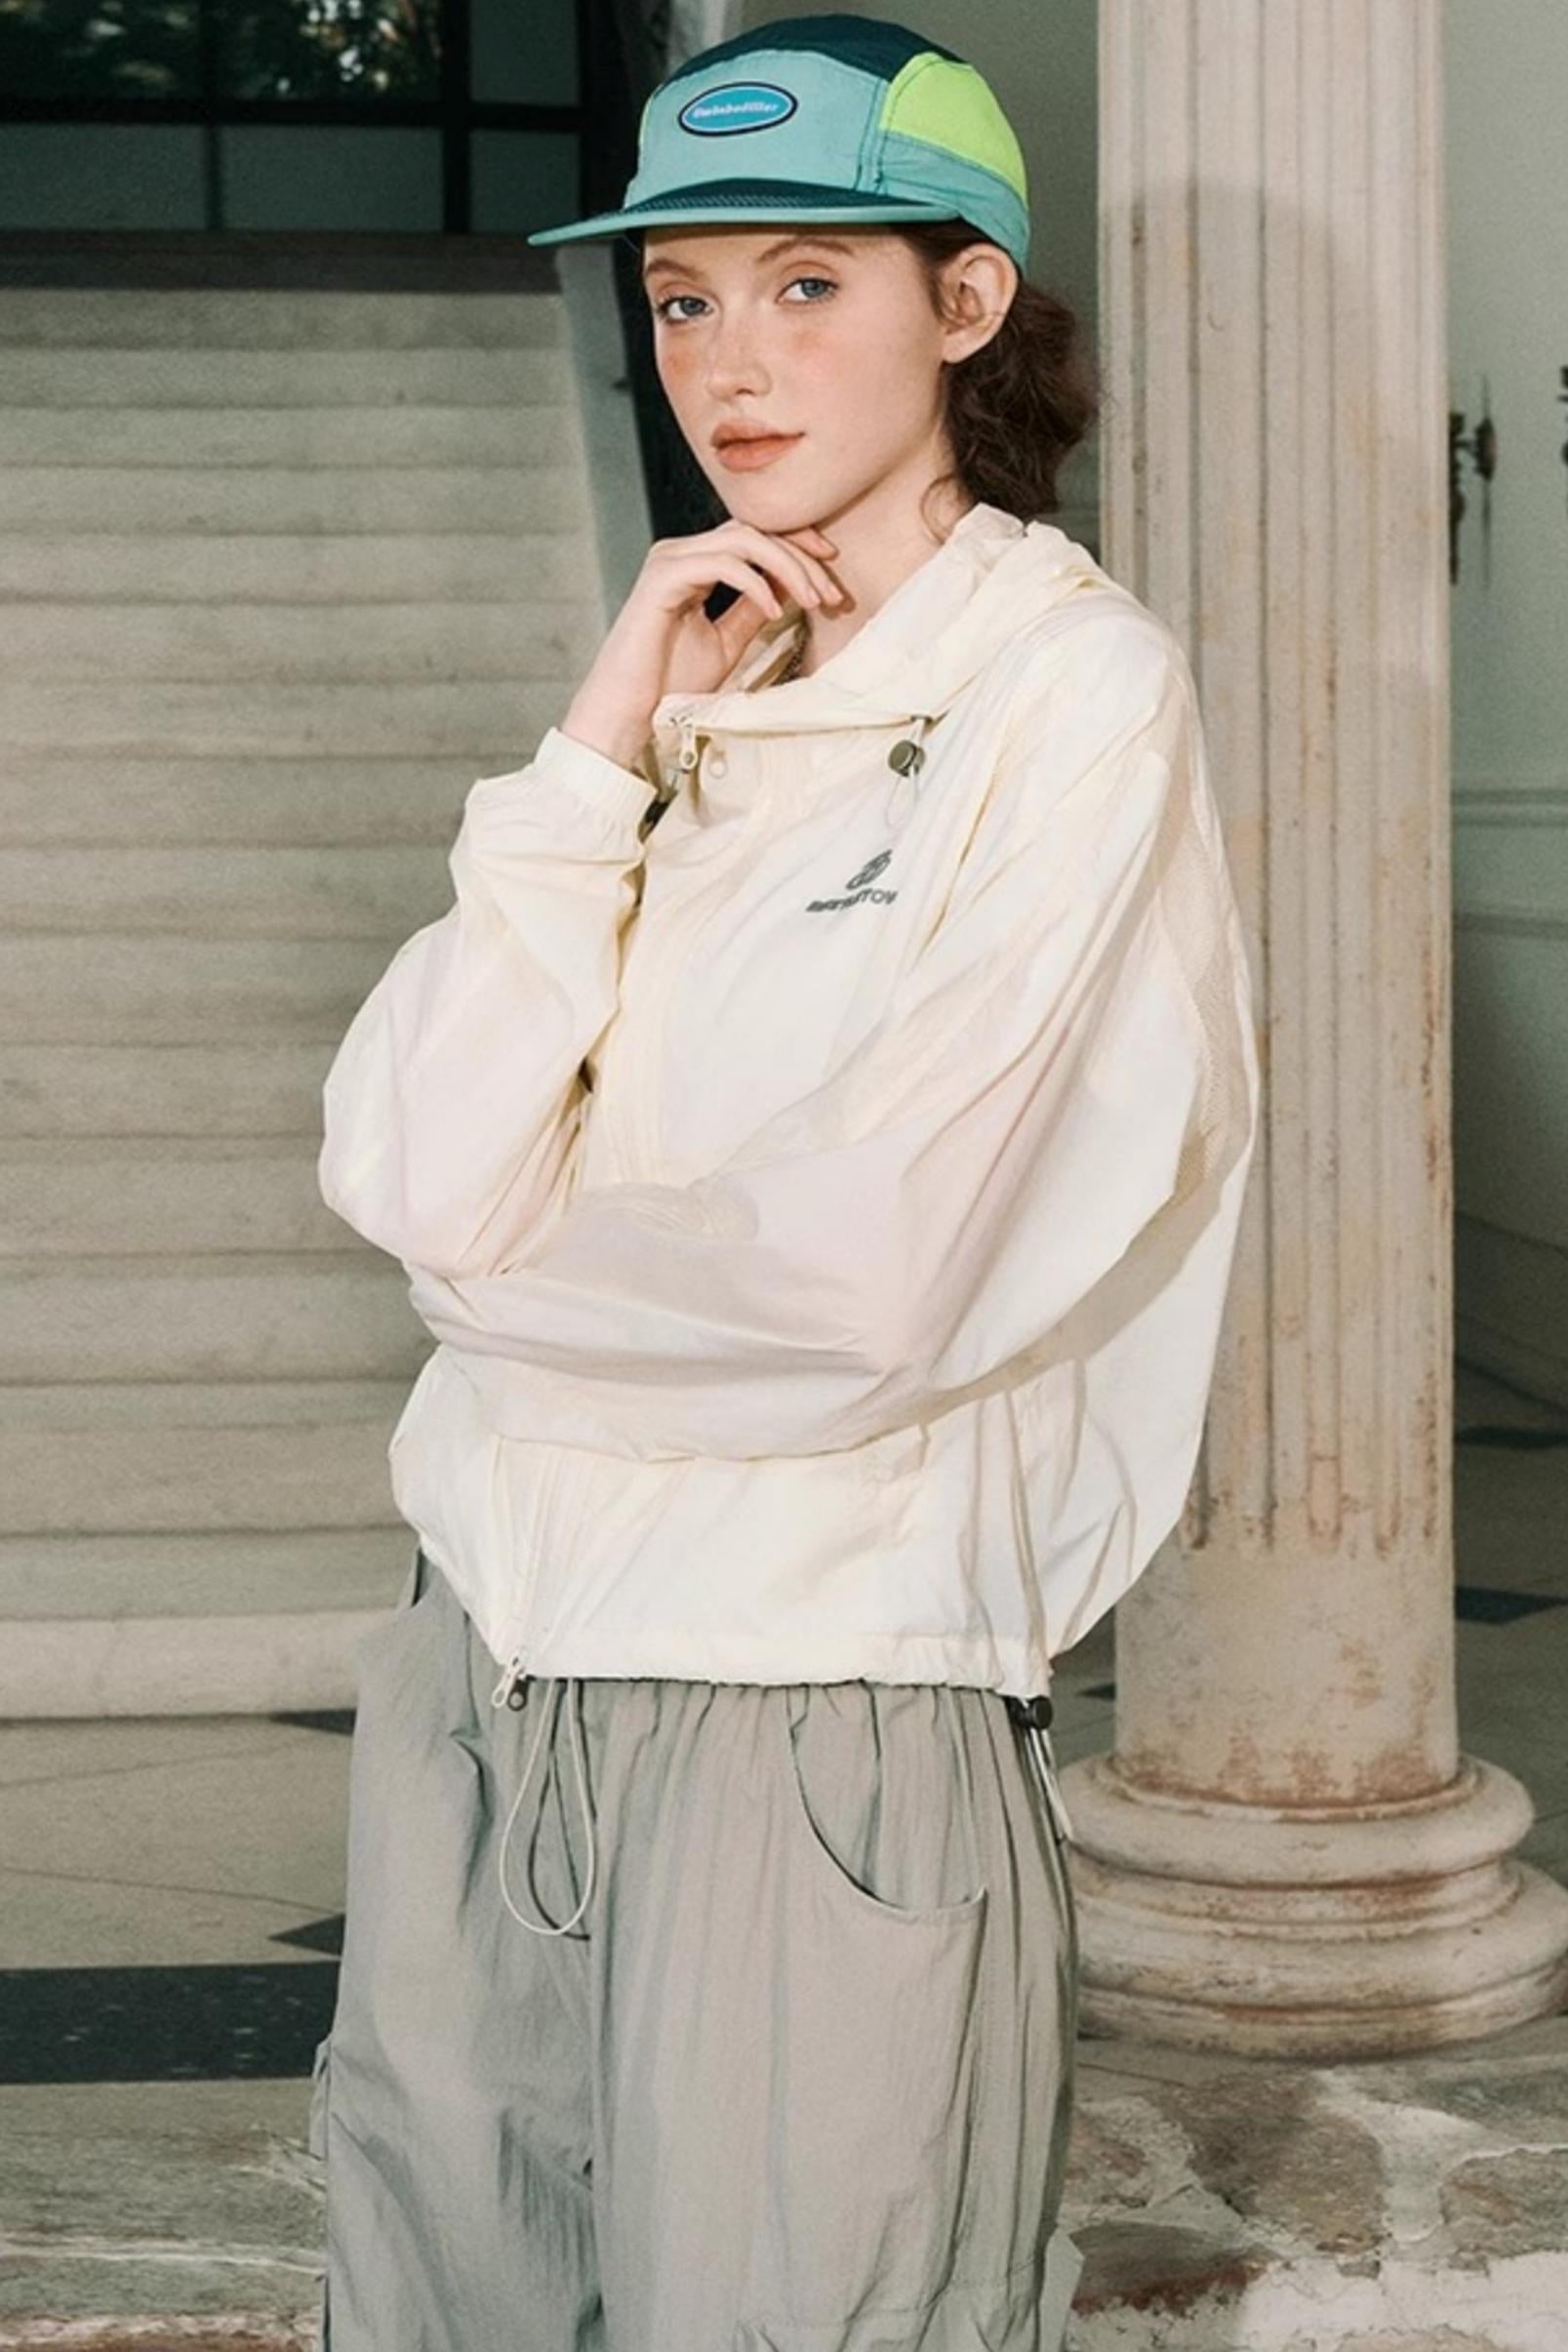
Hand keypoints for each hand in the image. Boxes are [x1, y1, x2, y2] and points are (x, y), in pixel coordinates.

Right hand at [560, 520, 845, 773]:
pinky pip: (723, 563)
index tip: (831, 577)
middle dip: (802, 557)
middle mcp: (681, 553)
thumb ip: (754, 610)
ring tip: (813, 599)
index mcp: (694, 563)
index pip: (755, 537)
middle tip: (832, 593)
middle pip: (755, 531)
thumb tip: (790, 588)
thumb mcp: (728, 641)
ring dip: (787, 566)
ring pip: (744, 539)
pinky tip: (777, 610)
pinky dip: (757, 583)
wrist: (630, 711)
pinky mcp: (663, 576)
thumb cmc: (669, 683)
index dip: (798, 548)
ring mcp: (669, 560)